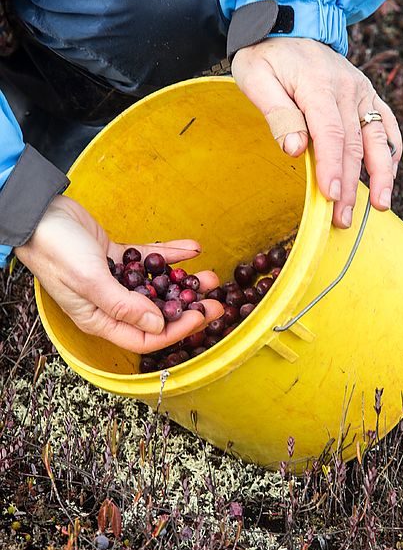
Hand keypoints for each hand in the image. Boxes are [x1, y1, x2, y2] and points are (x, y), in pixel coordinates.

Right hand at [15, 196, 223, 353]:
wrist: (38, 213)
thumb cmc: (56, 250)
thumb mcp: (90, 281)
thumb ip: (124, 306)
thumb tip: (158, 326)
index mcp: (100, 320)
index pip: (145, 337)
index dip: (176, 330)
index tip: (202, 317)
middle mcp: (110, 304)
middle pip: (156, 314)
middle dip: (188, 308)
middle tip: (217, 300)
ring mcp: (115, 280)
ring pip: (157, 287)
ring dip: (184, 282)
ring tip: (209, 276)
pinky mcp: (118, 258)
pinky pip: (150, 260)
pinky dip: (171, 255)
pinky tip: (193, 249)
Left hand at [232, 37, 402, 227]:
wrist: (291, 24)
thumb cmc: (267, 57)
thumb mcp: (255, 77)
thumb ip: (276, 112)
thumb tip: (294, 148)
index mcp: (318, 85)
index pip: (330, 134)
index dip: (332, 168)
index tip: (332, 197)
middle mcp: (347, 89)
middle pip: (353, 145)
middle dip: (351, 185)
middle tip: (343, 219)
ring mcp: (363, 93)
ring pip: (378, 139)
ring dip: (382, 176)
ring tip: (381, 206)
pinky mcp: (370, 97)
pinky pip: (387, 127)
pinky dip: (391, 153)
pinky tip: (388, 177)